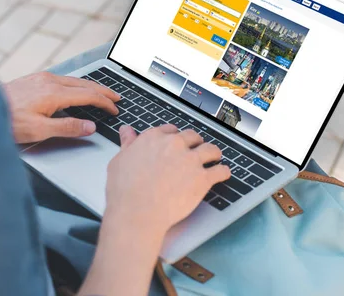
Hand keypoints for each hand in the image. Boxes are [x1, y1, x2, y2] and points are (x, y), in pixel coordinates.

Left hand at [2, 72, 119, 142]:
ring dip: (90, 87)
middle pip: (84, 84)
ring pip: (74, 80)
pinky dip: (77, 85)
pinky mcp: (34, 79)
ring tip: (101, 93)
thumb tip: (90, 126)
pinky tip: (76, 89)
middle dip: (103, 91)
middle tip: (116, 97)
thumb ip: (67, 127)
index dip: (104, 102)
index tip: (114, 109)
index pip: (88, 95)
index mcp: (54, 93)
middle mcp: (49, 81)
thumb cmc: (7, 120)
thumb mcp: (39, 130)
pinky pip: (63, 79)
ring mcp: (41, 78)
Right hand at [104, 125, 230, 236]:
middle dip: (195, 143)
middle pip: (192, 137)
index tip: (177, 144)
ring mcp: (190, 161)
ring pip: (210, 150)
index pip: (171, 130)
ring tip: (215, 157)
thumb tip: (127, 131)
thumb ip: (128, 144)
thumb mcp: (119, 161)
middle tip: (195, 151)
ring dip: (213, 153)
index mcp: (154, 138)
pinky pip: (220, 171)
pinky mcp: (202, 179)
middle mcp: (174, 145)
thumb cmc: (125, 191)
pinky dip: (224, 172)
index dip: (175, 137)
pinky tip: (224, 173)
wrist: (137, 213)